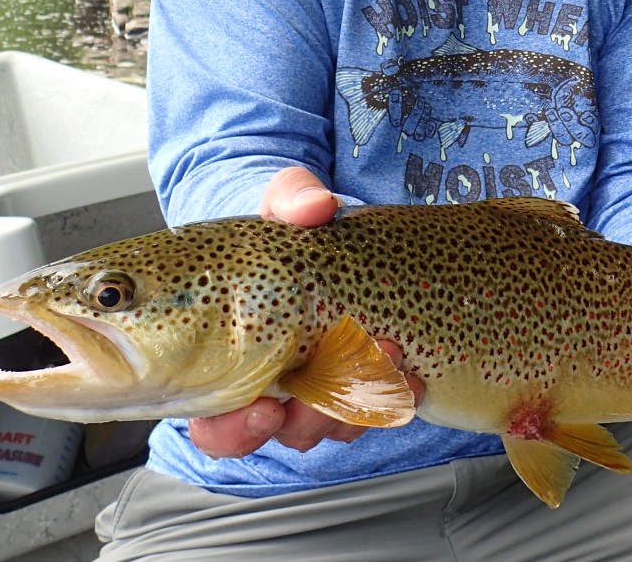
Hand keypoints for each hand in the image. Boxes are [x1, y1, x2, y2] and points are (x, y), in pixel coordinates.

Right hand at [187, 167, 423, 457]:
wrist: (328, 233)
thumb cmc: (285, 230)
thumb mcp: (283, 203)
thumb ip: (291, 198)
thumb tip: (315, 206)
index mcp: (229, 363)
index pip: (216, 425)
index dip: (237, 428)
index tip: (268, 406)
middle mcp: (273, 387)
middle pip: (286, 433)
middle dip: (320, 412)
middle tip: (348, 369)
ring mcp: (321, 389)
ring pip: (337, 425)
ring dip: (365, 400)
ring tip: (390, 352)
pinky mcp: (364, 382)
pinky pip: (378, 409)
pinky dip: (397, 395)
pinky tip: (415, 374)